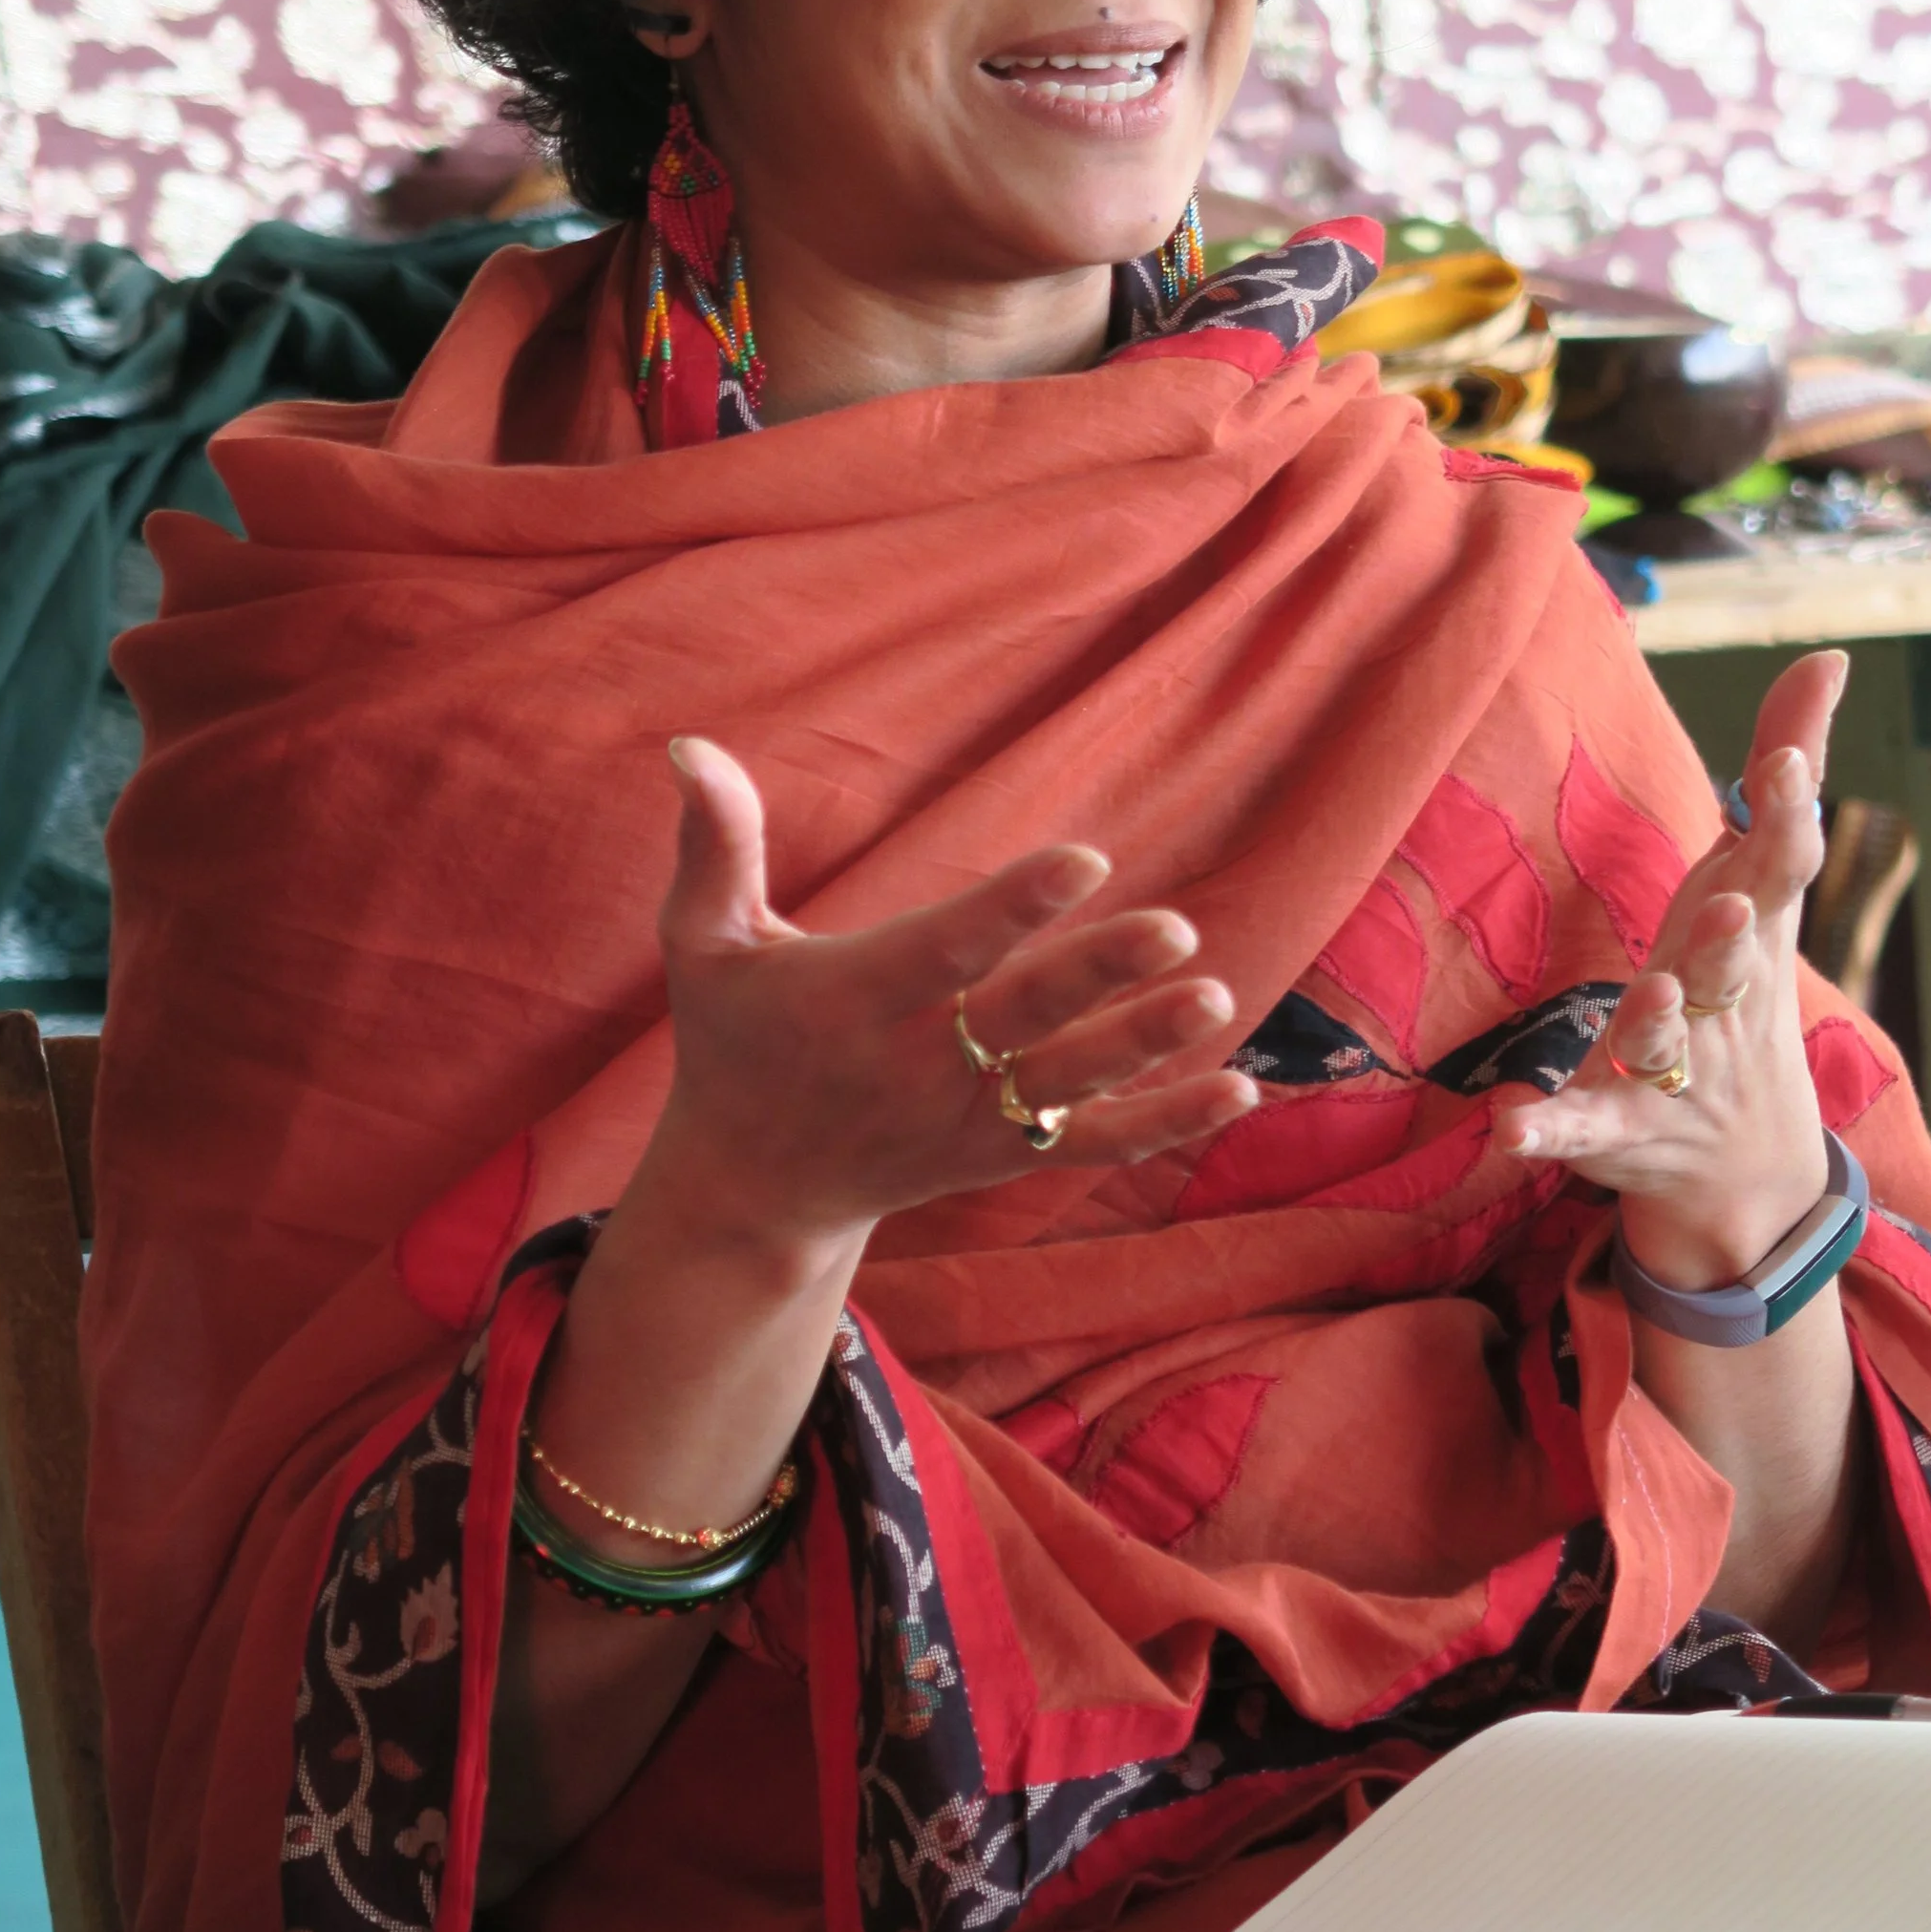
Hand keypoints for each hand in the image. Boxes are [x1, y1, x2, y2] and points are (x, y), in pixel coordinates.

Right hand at [643, 736, 1258, 1255]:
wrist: (754, 1189)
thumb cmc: (731, 1041)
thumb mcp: (703, 944)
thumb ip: (715, 843)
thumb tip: (692, 742)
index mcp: (849, 1004)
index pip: (944, 952)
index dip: (1013, 909)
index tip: (1084, 860)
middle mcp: (912, 1069)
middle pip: (1020, 1021)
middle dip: (1097, 978)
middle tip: (1177, 928)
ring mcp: (963, 1122)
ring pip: (1067, 1086)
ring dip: (1143, 1046)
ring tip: (1213, 996)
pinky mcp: (998, 1158)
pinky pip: (1091, 1147)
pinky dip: (1164, 1124)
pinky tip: (1239, 1087)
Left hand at [1493, 651, 1847, 1291]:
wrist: (1747, 1164)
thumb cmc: (1742, 982)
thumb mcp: (1758, 881)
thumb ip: (1779, 771)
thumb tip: (1828, 656)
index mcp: (1752, 933)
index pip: (1782, 871)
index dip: (1787, 817)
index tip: (1786, 763)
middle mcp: (1722, 1003)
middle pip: (1731, 967)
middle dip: (1731, 938)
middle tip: (1732, 905)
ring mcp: (1672, 1071)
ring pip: (1663, 1046)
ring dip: (1654, 1023)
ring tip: (1644, 997)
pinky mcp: (1617, 1128)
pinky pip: (1582, 1129)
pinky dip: (1549, 1132)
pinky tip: (1509, 1130)